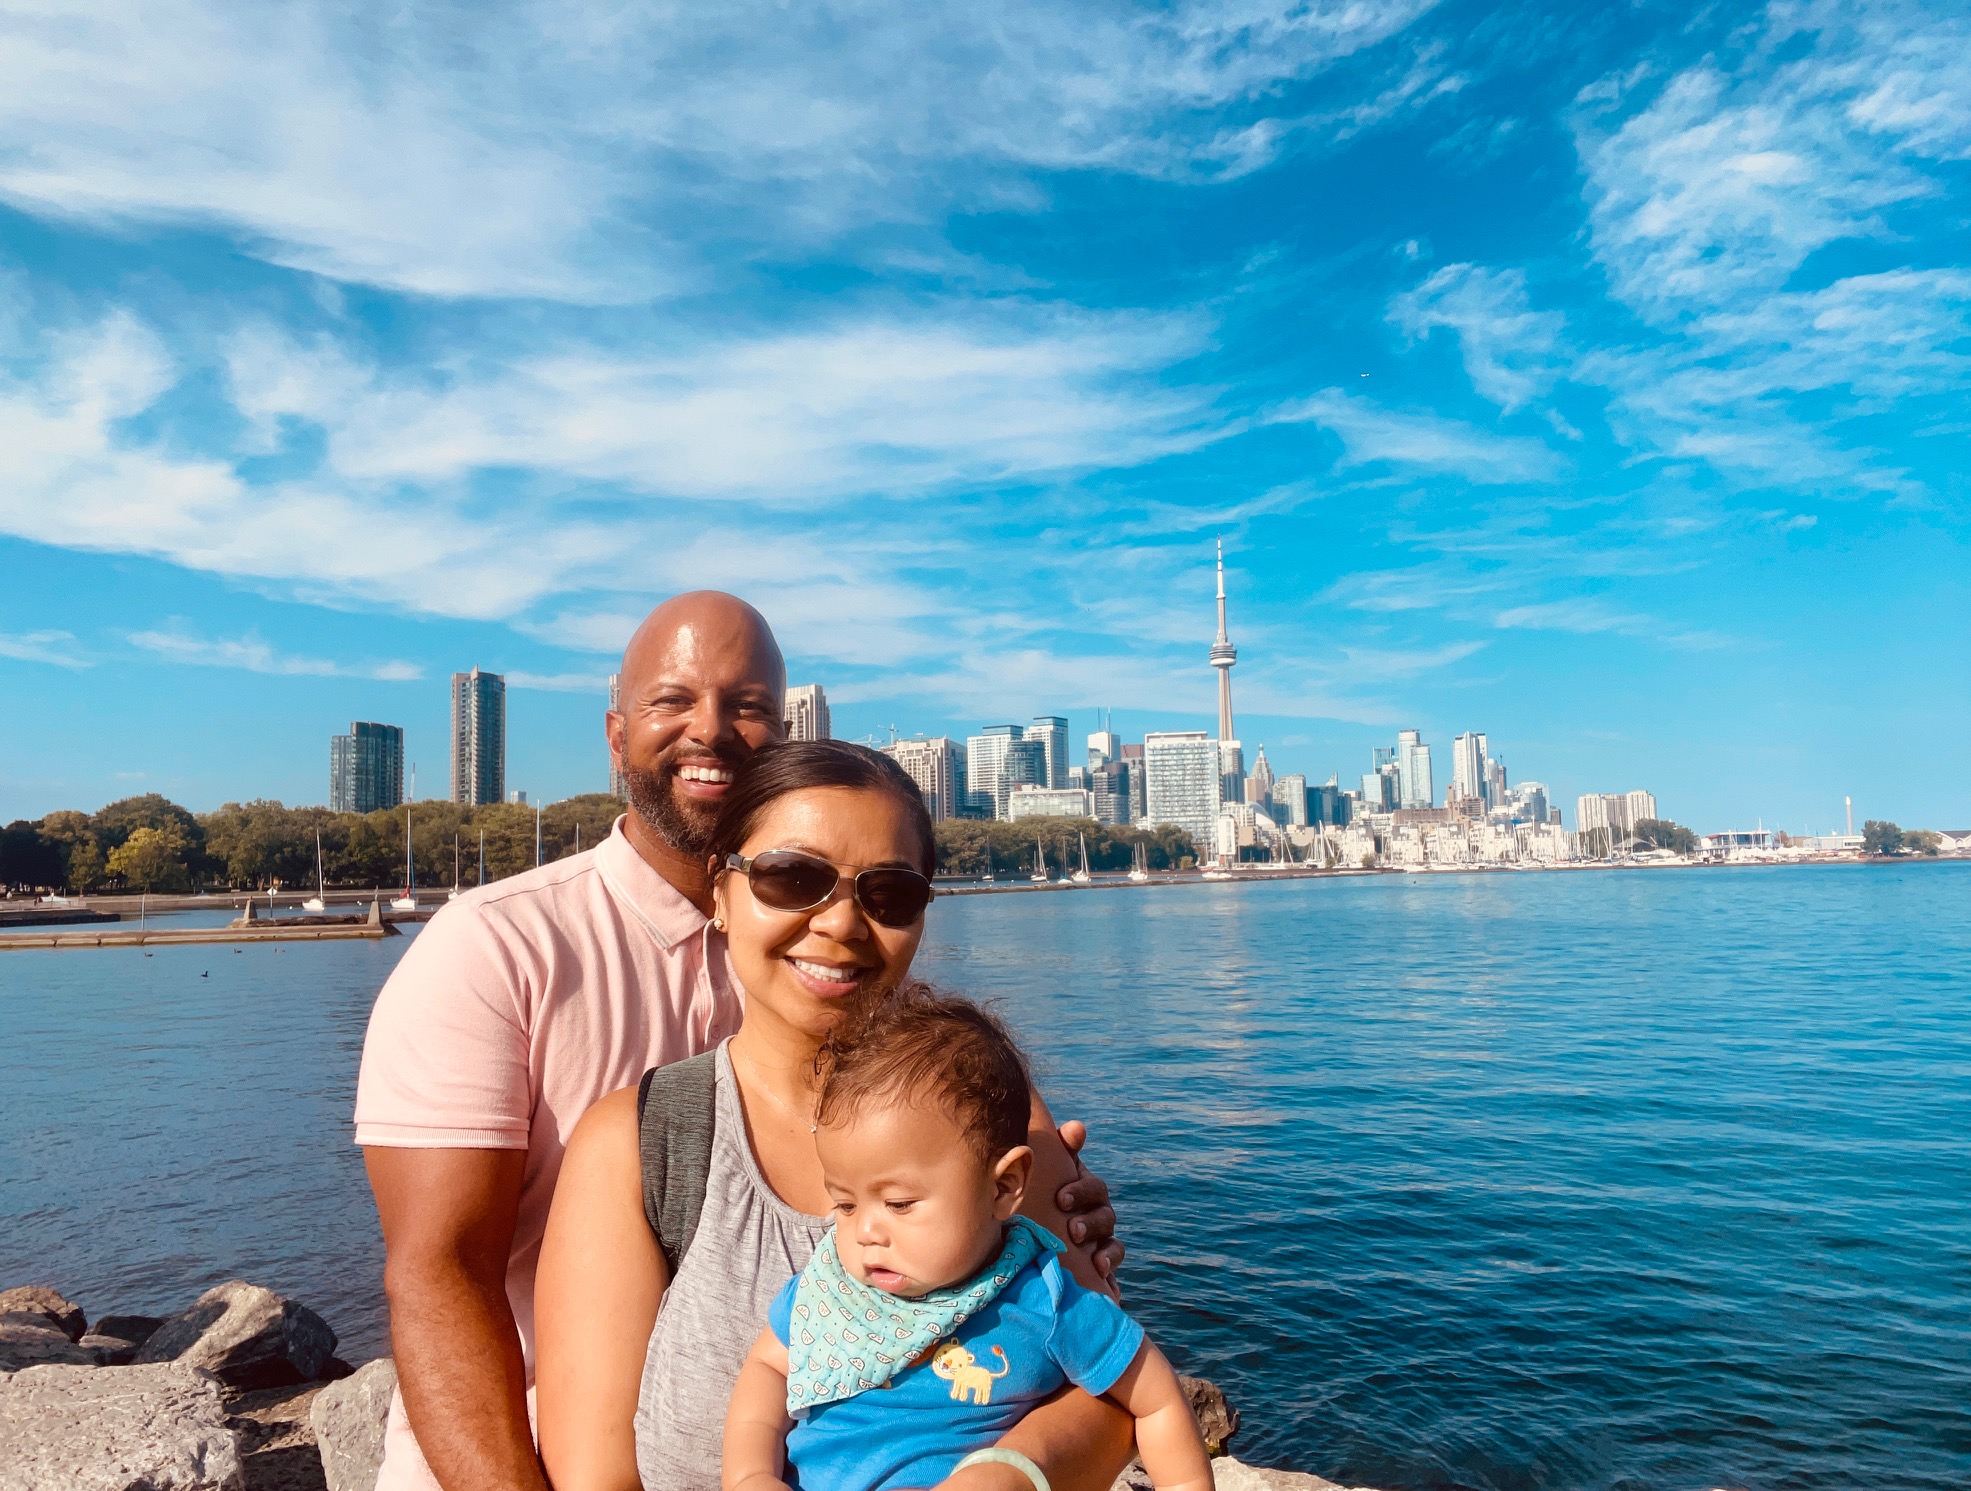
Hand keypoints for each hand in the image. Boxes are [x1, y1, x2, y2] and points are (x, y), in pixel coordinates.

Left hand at [1054, 1120, 1123, 1279]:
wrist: (1028, 1238)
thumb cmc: (1039, 1196)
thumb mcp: (1046, 1175)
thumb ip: (1060, 1150)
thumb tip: (1076, 1128)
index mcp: (1085, 1191)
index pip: (1093, 1187)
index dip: (1081, 1191)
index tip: (1061, 1199)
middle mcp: (1097, 1215)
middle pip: (1105, 1216)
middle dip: (1091, 1223)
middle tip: (1073, 1230)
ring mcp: (1100, 1242)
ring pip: (1112, 1244)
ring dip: (1106, 1252)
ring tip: (1096, 1262)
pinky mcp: (1098, 1267)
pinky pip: (1111, 1271)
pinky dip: (1110, 1275)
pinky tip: (1102, 1279)